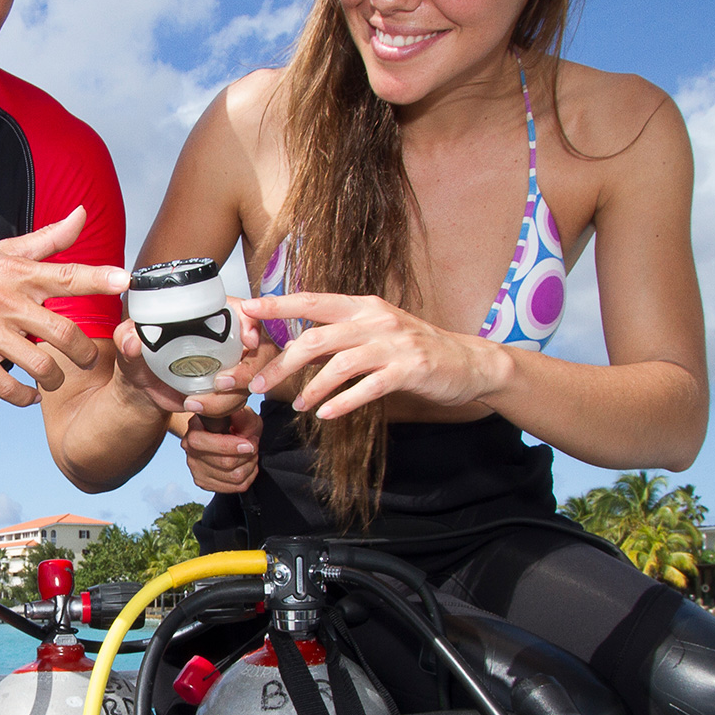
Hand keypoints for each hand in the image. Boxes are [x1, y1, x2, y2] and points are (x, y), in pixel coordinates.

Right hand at [0, 208, 128, 405]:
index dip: (98, 278)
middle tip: (87, 359)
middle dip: (84, 353)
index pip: (66, 275)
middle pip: (63, 333)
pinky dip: (25, 397)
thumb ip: (49, 239)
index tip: (125, 281)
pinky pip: (8, 387)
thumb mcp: (5, 253)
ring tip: (53, 379)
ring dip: (54, 378)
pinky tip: (29, 394)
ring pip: (40, 364)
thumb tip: (83, 214)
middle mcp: (6, 301)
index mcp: (18, 274)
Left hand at [104, 320, 259, 419]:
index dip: (253, 323)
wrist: (142, 387)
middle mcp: (226, 337)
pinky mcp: (227, 388)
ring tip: (194, 402)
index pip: (245, 312)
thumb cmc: (139, 355)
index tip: (249, 340)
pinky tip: (194, 405)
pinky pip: (237, 400)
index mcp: (209, 315)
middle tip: (221, 382)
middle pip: (260, 350)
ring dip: (227, 396)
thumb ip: (127, 336)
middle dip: (247, 370)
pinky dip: (218, 407)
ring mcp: (231, 364)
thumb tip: (132, 341)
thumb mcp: (128, 342)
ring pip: (250, 380)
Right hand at [182, 401, 261, 493]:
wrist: (227, 434)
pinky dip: (248, 476)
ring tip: (250, 454)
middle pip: (225, 463)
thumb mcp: (242, 414)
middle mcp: (191, 451)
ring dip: (250, 465)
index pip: (206, 444)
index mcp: (194, 430)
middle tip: (252, 445)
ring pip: (234, 477)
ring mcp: (196, 469)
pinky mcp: (204, 483)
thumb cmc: (234, 423)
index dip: (231, 446)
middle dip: (247, 455)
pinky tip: (246, 465)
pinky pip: (235, 487)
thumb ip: (240, 416)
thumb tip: (236, 414)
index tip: (249, 444)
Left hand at [236, 291, 509, 420]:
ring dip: (311, 388)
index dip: (277, 304)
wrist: (468, 362)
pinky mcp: (410, 369)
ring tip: (297, 406)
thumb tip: (296, 347)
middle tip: (259, 385)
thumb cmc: (414, 349)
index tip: (245, 310)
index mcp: (362, 306)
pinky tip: (326, 414)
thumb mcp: (376, 331)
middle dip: (282, 364)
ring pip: (338, 364)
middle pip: (315, 338)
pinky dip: (343, 402)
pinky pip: (367, 387)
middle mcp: (375, 319)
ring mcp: (393, 343)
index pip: (311, 300)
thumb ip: (341, 334)